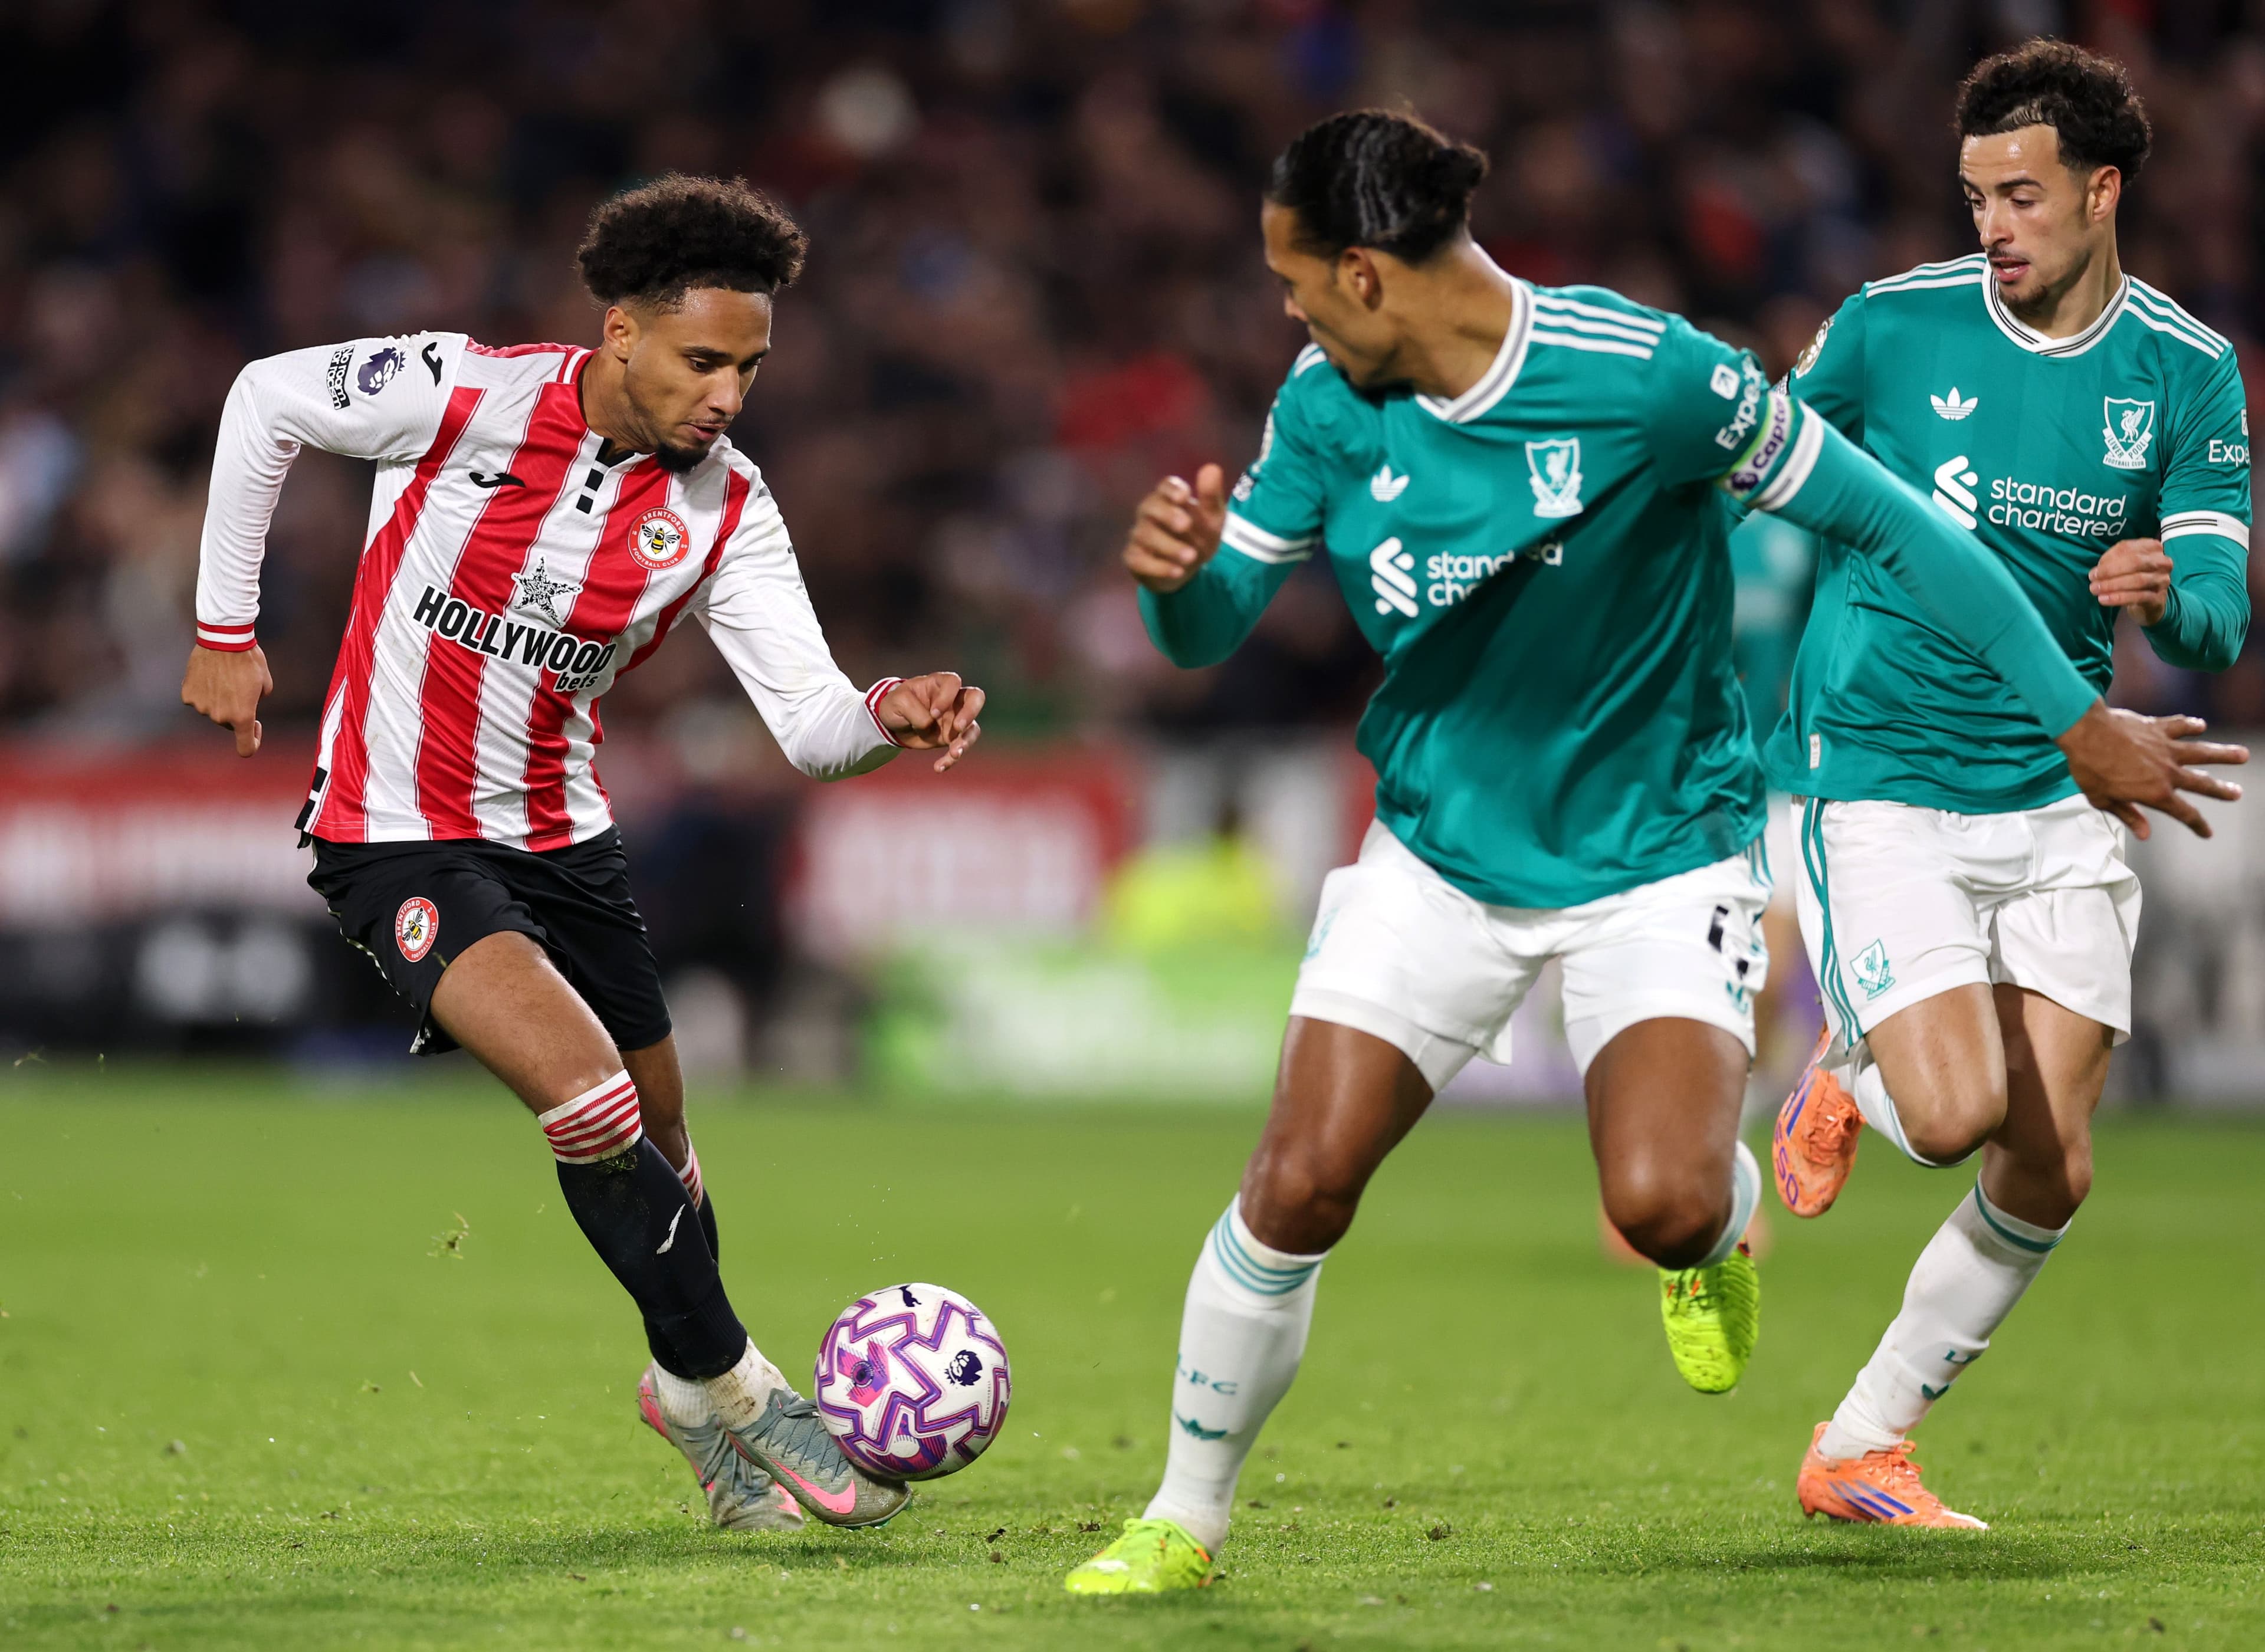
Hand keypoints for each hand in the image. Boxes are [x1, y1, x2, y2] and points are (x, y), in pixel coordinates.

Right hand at [181, 643, 273, 756]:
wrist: (224, 639)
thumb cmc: (249, 659)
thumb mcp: (265, 683)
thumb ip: (257, 701)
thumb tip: (248, 704)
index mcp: (242, 716)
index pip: (246, 748)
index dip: (253, 741)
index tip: (256, 726)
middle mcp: (220, 716)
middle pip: (229, 724)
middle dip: (236, 712)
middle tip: (240, 689)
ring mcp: (201, 707)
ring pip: (212, 711)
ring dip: (219, 700)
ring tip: (224, 678)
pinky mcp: (188, 695)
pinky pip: (198, 699)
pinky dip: (204, 692)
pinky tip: (209, 675)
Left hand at [876, 671, 984, 772]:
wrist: (894, 723)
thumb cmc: (897, 704)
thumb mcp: (897, 702)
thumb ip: (914, 710)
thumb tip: (930, 724)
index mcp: (938, 684)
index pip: (953, 682)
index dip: (947, 697)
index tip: (933, 713)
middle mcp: (952, 699)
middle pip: (975, 697)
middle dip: (970, 712)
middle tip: (958, 727)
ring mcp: (955, 718)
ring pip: (972, 727)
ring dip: (965, 741)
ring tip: (954, 754)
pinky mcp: (952, 738)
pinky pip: (960, 747)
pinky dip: (951, 759)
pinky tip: (939, 767)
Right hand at [1123, 463, 1227, 593]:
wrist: (1189, 570)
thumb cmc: (1199, 536)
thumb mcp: (1212, 519)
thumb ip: (1211, 496)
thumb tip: (1212, 467)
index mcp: (1168, 498)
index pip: (1164, 486)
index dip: (1171, 490)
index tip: (1184, 496)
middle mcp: (1149, 513)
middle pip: (1150, 506)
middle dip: (1167, 514)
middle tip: (1186, 524)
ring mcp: (1139, 535)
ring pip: (1145, 535)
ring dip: (1169, 546)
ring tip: (1191, 557)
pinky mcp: (1133, 558)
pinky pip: (1139, 560)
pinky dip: (1158, 567)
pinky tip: (1178, 572)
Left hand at [2056, 701, 2245, 838]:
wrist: (2085, 733)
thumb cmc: (2089, 768)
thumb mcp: (2103, 800)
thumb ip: (2128, 815)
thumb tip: (2145, 834)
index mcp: (2155, 793)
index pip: (2184, 813)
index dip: (2198, 825)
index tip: (2208, 832)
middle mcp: (2167, 771)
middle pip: (2202, 783)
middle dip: (2221, 790)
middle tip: (2238, 792)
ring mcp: (2165, 748)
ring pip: (2202, 752)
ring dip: (2223, 753)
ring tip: (2242, 755)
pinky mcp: (2158, 728)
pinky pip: (2180, 726)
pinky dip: (2191, 724)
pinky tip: (2201, 725)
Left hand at [2089, 537, 2171, 627]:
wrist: (2149, 601)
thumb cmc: (2133, 577)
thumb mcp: (2123, 564)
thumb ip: (2111, 561)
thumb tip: (2098, 569)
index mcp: (2152, 547)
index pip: (2128, 548)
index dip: (2108, 559)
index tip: (2094, 571)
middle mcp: (2162, 561)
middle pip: (2135, 562)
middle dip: (2110, 571)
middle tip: (2093, 580)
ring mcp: (2162, 579)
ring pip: (2137, 580)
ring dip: (2112, 585)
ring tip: (2095, 590)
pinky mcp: (2158, 597)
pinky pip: (2138, 596)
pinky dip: (2119, 598)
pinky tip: (2104, 599)